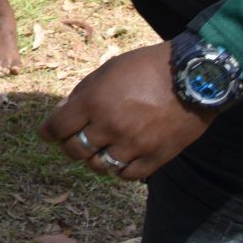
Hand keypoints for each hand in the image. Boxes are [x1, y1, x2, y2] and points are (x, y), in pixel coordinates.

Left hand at [39, 42, 214, 181]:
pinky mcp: (155, 158)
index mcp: (93, 102)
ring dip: (94, 159)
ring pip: (99, 167)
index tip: (48, 133)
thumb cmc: (146, 67)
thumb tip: (61, 114)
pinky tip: (120, 159)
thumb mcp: (107, 71)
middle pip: (75, 151)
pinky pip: (127, 175)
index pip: (57, 129)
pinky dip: (119, 170)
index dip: (48, 133)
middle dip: (70, 146)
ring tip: (99, 150)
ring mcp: (133, 145)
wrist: (194, 77)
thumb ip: (82, 94)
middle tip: (74, 141)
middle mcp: (110, 127)